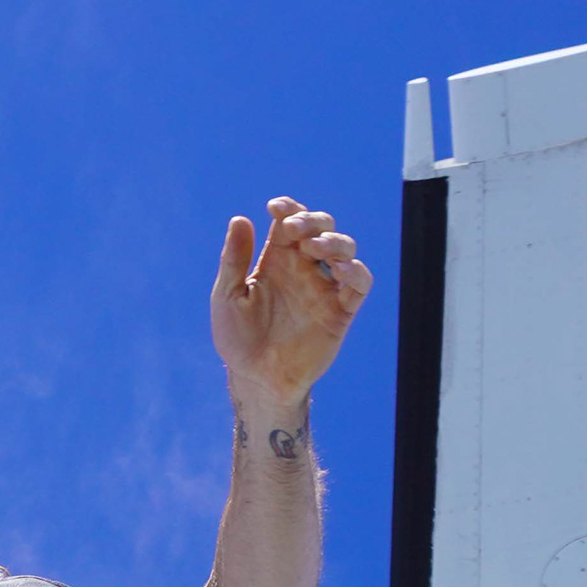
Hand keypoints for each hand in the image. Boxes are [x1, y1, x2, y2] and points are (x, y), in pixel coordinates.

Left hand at [208, 196, 371, 412]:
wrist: (255, 379)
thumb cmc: (238, 339)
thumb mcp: (227, 296)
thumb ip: (233, 260)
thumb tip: (240, 219)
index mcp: (277, 260)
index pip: (289, 222)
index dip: (288, 208)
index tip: (275, 208)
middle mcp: (304, 269)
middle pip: (321, 228)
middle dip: (313, 219)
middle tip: (295, 229)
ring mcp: (324, 288)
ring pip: (345, 250)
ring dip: (335, 241)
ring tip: (315, 247)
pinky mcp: (341, 311)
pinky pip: (359, 284)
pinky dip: (356, 271)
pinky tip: (340, 269)